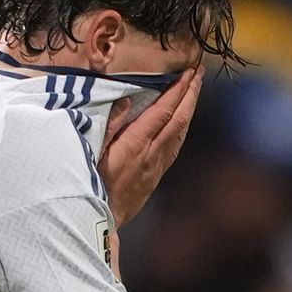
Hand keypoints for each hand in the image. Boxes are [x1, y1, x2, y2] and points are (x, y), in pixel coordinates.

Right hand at [98, 66, 203, 227]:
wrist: (102, 219)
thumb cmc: (92, 184)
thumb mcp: (92, 152)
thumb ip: (109, 126)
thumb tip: (125, 101)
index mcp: (136, 144)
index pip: (163, 111)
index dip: (177, 90)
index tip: (187, 73)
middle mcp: (152, 153)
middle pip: (179, 119)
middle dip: (190, 94)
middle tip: (198, 73)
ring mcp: (157, 165)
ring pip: (181, 132)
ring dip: (190, 108)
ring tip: (194, 90)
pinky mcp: (156, 174)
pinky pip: (176, 145)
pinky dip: (182, 126)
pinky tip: (183, 121)